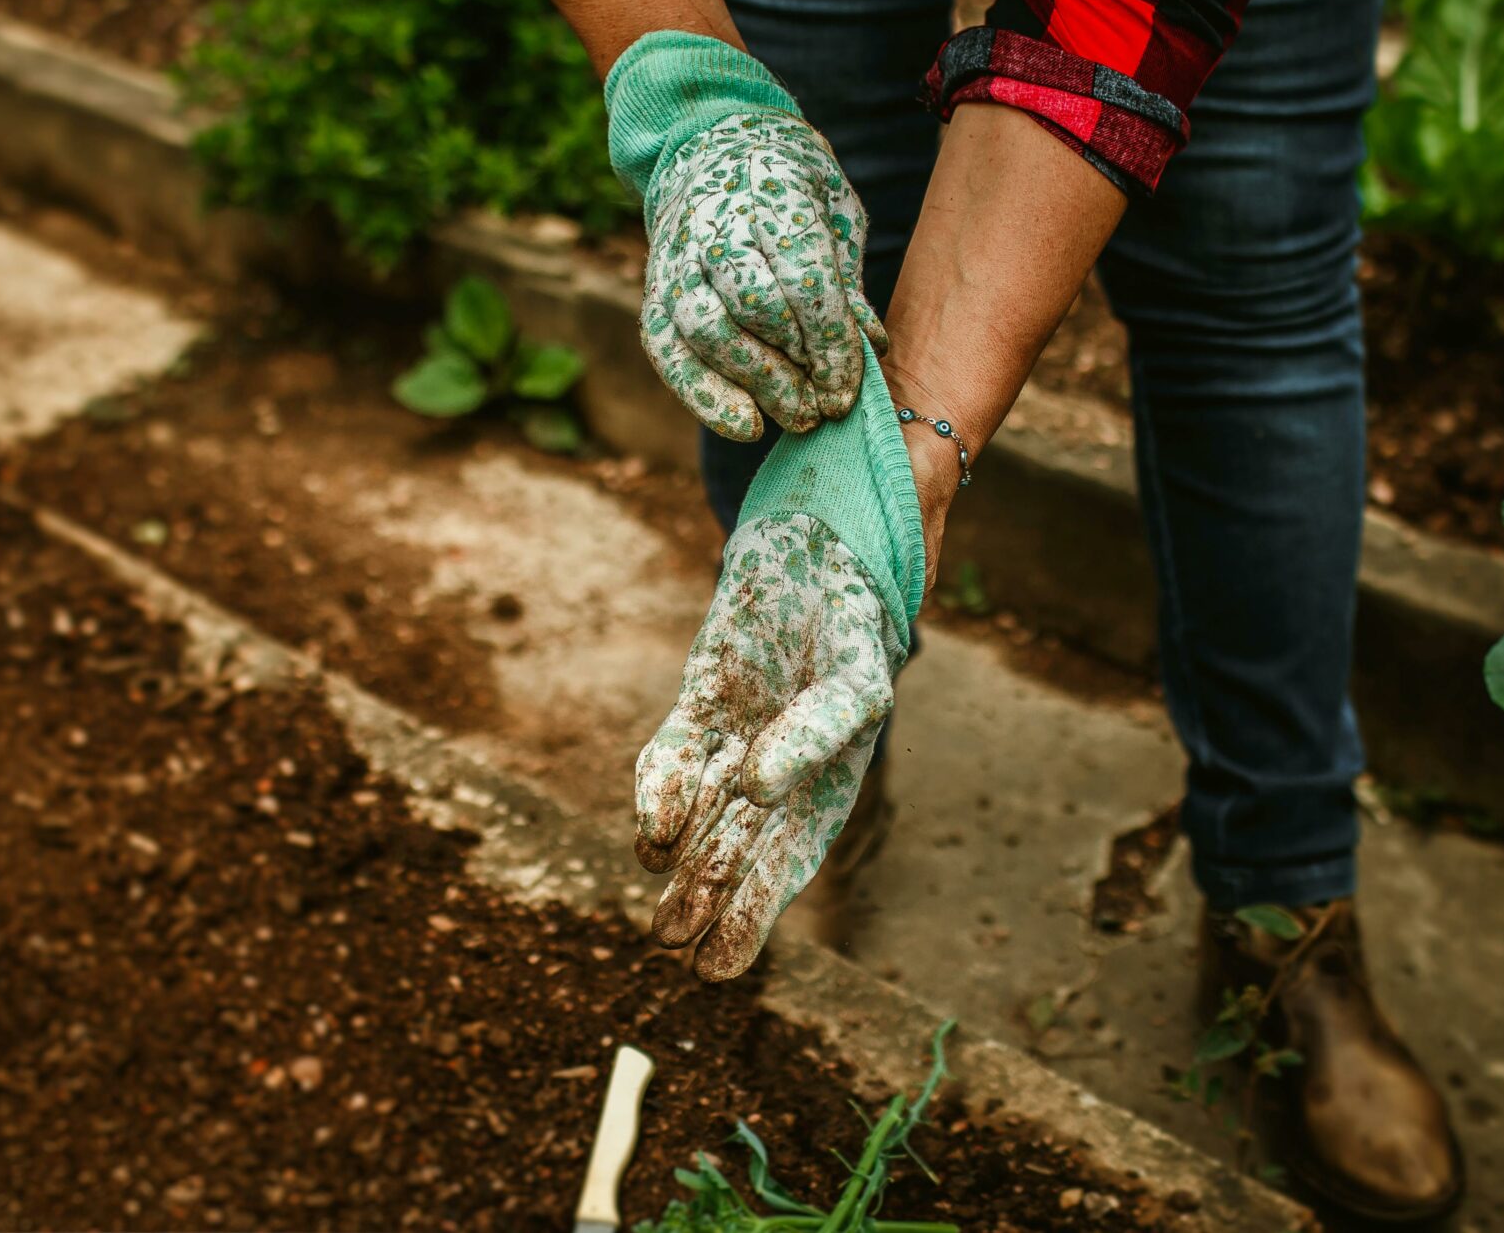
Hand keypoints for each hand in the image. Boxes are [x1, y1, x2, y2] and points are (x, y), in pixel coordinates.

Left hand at [632, 514, 902, 978]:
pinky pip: (676, 751)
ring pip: (703, 813)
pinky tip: (651, 834)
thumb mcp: (853, 680)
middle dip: (709, 899)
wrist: (820, 541)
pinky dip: (660, 789)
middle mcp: (779, 764)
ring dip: (682, 865)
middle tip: (675, 946)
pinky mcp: (703, 698)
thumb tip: (755, 792)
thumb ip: (815, 735)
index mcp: (831, 774)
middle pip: (741, 847)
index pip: (793, 856)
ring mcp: (737, 731)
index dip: (758, 911)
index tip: (719, 963)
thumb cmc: (851, 616)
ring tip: (661, 924)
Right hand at [641, 110, 887, 441]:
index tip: (848, 386)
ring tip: (796, 414)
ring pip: (704, 329)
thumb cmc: (793, 187)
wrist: (716, 144)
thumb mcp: (836, 209)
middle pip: (750, 306)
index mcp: (772, 188)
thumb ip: (845, 274)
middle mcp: (714, 219)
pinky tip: (744, 423)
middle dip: (793, 367)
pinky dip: (701, 393)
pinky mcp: (654, 286)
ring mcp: (676, 253)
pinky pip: (665, 348)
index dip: (828, 340)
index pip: (801, 276)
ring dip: (753, 382)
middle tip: (825, 406)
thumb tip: (869, 346)